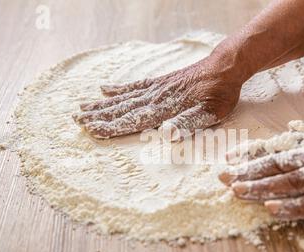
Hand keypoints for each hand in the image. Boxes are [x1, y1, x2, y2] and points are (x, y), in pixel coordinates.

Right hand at [73, 55, 242, 140]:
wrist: (225, 66)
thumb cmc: (220, 94)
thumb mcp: (211, 113)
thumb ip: (188, 123)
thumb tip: (167, 133)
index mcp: (166, 108)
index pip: (134, 120)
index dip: (113, 126)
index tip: (93, 130)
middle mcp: (157, 97)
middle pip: (123, 109)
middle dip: (100, 116)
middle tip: (77, 120)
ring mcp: (157, 88)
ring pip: (124, 97)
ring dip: (103, 104)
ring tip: (83, 107)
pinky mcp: (161, 81)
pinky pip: (135, 85)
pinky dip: (119, 88)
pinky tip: (105, 89)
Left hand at [219, 121, 303, 219]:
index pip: (279, 149)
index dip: (252, 154)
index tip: (231, 158)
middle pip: (276, 165)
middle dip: (247, 172)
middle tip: (222, 178)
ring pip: (289, 183)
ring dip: (260, 188)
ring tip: (237, 192)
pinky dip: (292, 206)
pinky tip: (272, 209)